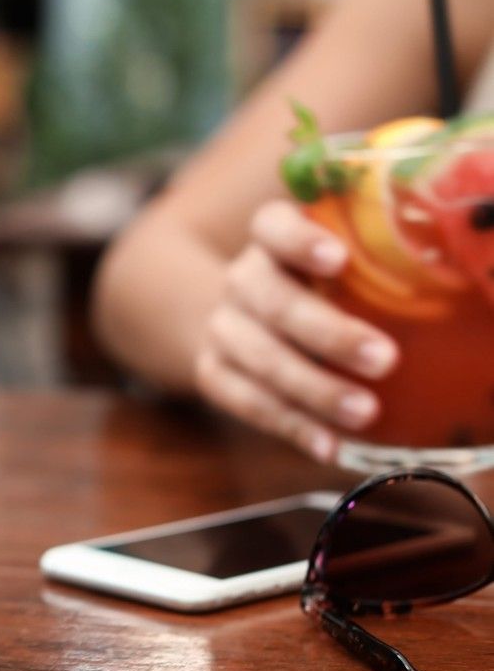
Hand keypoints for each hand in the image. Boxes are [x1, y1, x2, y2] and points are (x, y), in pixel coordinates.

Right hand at [194, 200, 399, 461]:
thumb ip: (381, 266)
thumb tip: (457, 275)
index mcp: (272, 238)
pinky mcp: (213, 371)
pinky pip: (245, 400)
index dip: (299, 240)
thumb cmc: (322, 289)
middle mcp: (242, 278)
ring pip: (257, 354)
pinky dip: (289, 424)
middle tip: (385, 360)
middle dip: (328, 332)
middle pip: (271, 298)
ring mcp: (223, 326)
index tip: (339, 259)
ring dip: (312, 387)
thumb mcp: (344, 265)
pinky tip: (327, 445)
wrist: (246, 318)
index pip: (272, 225)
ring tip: (365, 412)